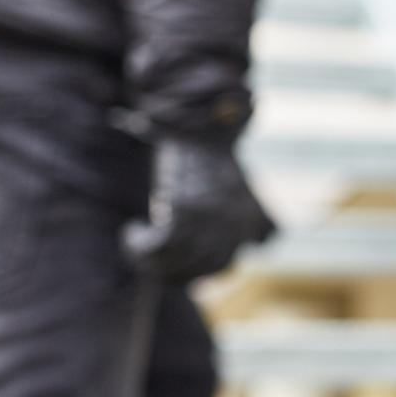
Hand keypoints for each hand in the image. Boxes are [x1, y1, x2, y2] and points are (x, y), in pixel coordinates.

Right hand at [123, 138, 274, 282]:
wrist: (199, 124)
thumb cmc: (214, 158)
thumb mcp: (245, 190)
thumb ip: (258, 218)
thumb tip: (263, 244)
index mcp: (247, 223)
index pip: (223, 265)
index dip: (195, 272)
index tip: (174, 269)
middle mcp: (233, 225)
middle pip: (201, 268)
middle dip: (171, 270)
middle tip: (150, 259)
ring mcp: (210, 218)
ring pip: (178, 261)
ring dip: (150, 261)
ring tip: (136, 244)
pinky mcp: (185, 208)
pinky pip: (160, 247)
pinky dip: (140, 245)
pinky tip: (132, 233)